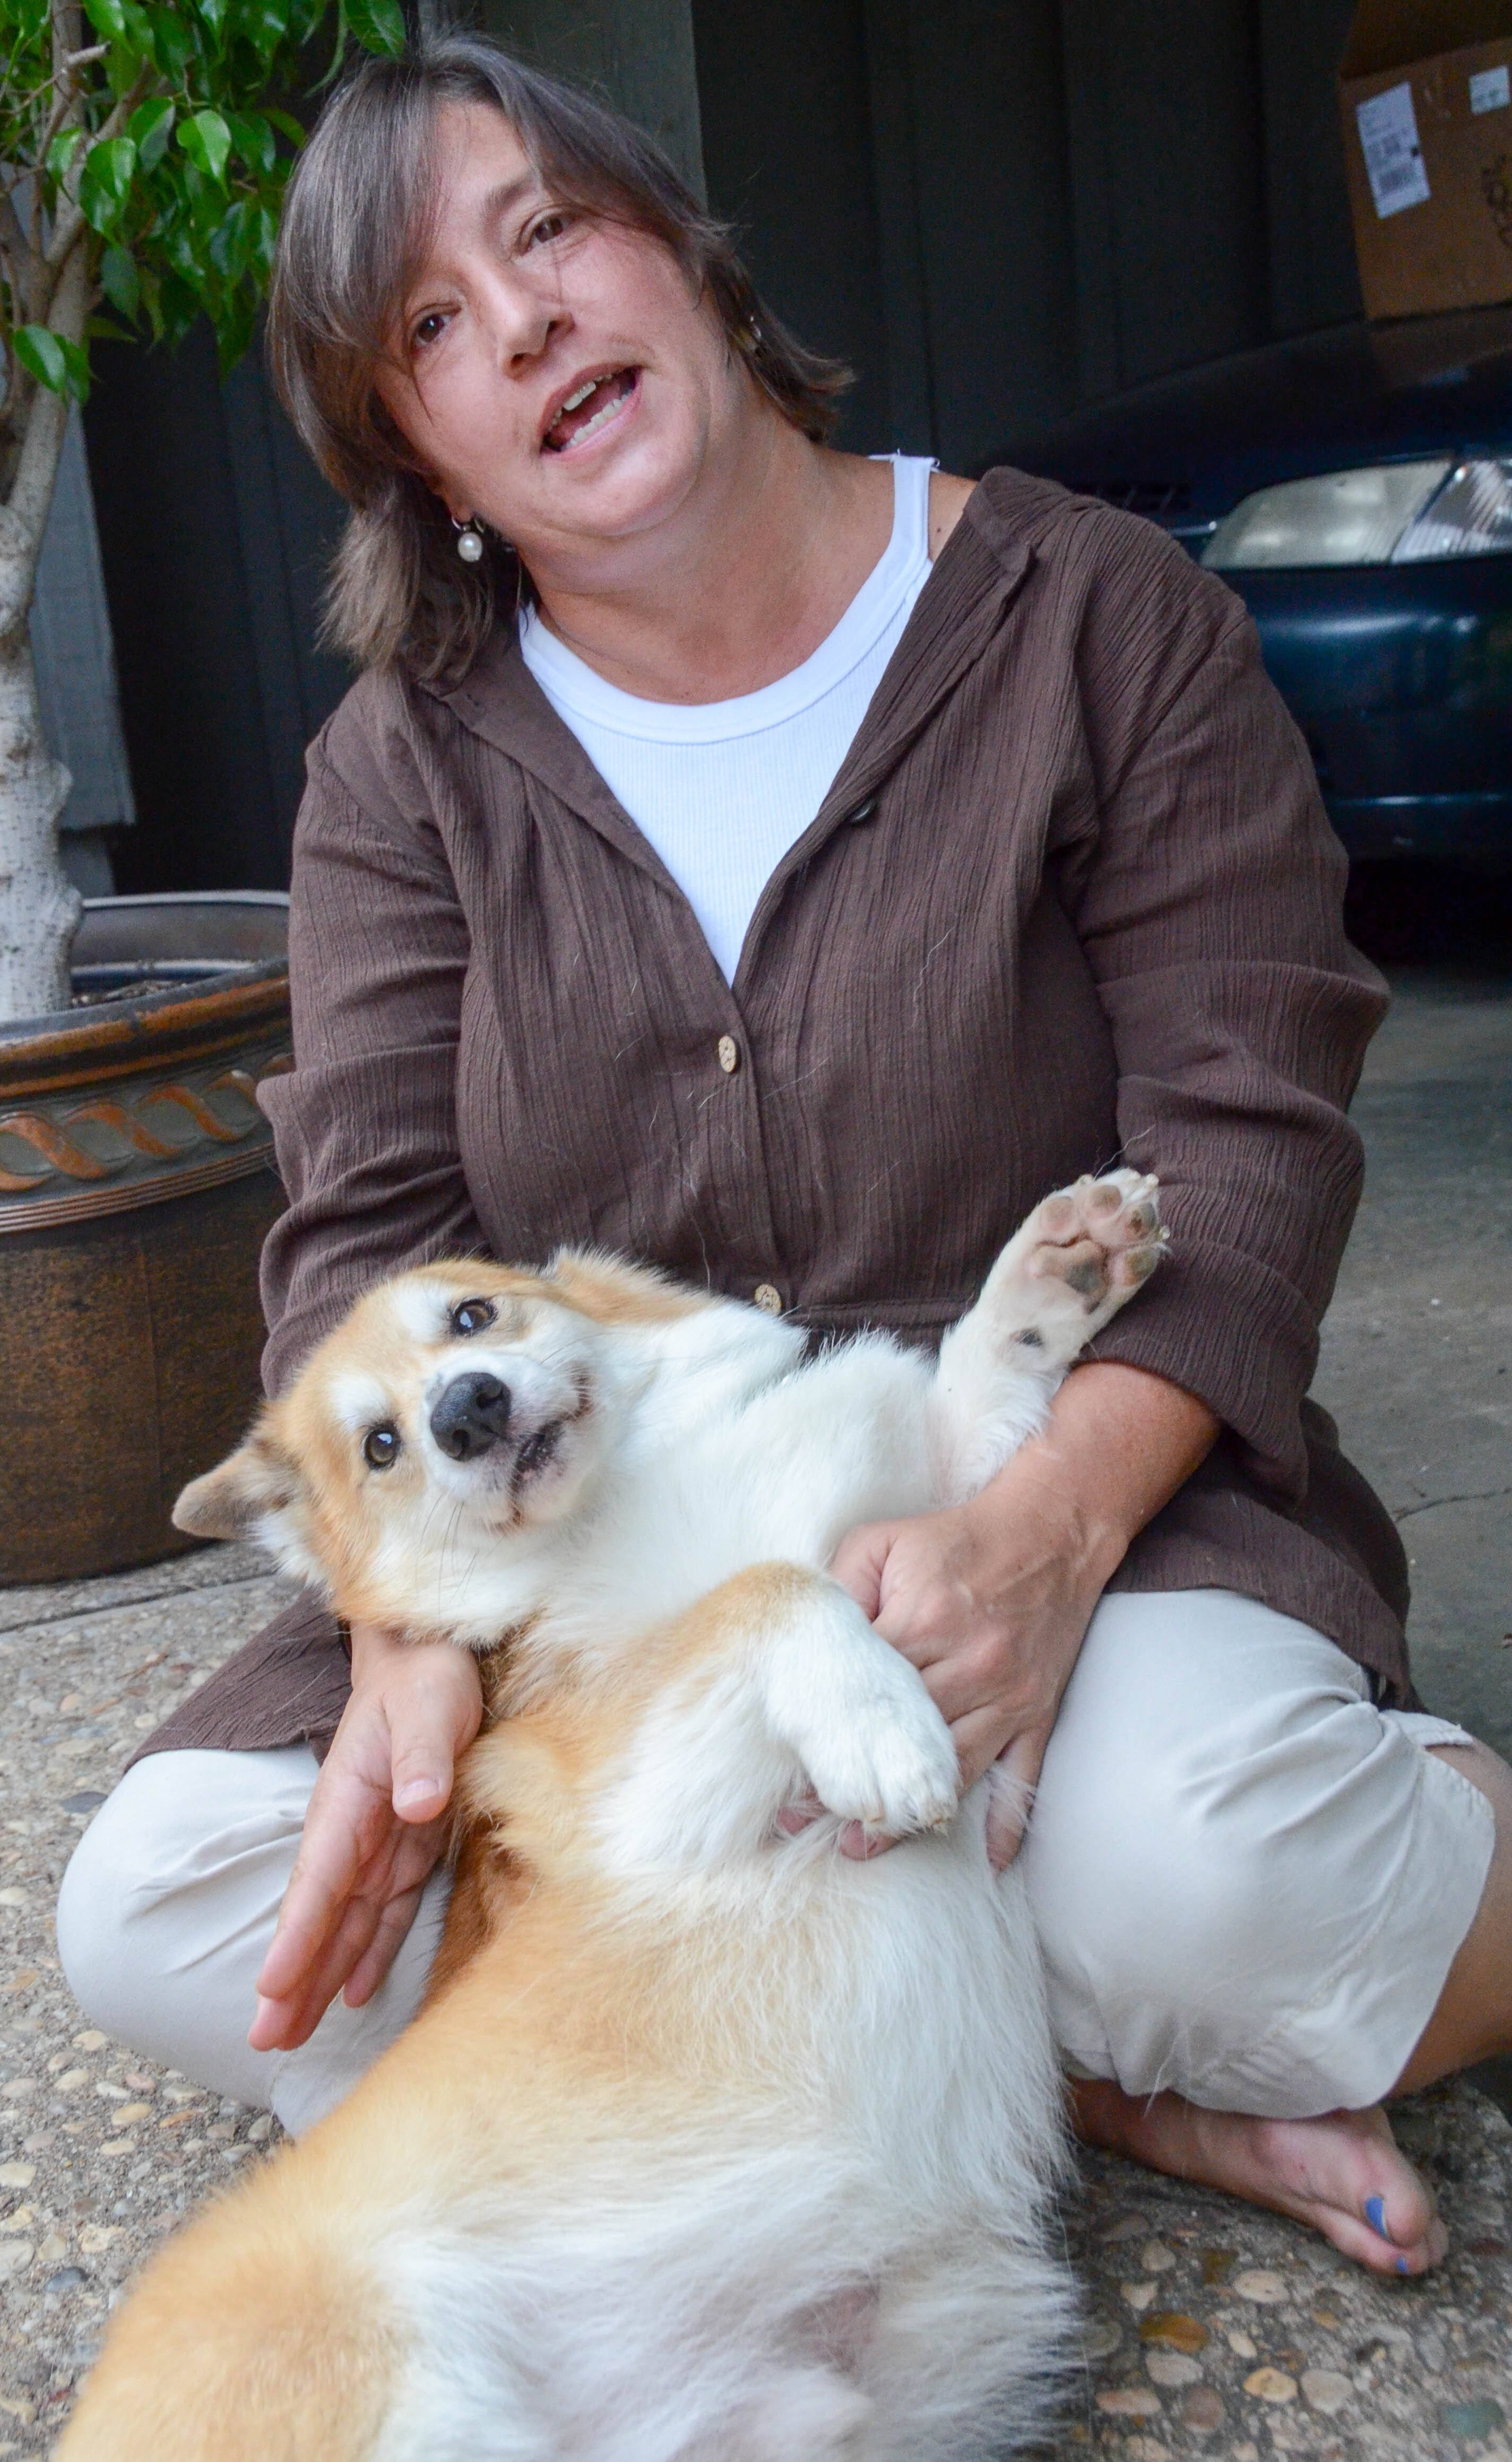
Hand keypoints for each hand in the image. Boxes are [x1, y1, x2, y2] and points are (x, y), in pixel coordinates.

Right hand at [249, 1623, 482, 2051]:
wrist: (432, 1661)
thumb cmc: (427, 1682)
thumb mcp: (430, 1708)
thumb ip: (422, 1755)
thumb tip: (416, 1804)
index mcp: (348, 1801)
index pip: (318, 1881)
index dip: (297, 1937)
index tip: (271, 1989)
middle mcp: (354, 1833)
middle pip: (319, 1916)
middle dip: (291, 1978)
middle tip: (264, 2040)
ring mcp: (378, 1846)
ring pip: (345, 1925)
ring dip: (320, 1978)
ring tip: (290, 2036)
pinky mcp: (409, 1850)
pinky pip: (384, 1913)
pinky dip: (368, 1954)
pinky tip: (353, 1995)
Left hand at [830, 1478, 1110, 1869]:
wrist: (1051, 1529)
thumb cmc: (954, 1539)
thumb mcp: (883, 1543)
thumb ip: (839, 1585)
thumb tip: (804, 1639)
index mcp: (925, 1621)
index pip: (864, 1697)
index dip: (825, 1740)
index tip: (789, 1781)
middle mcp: (971, 1665)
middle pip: (905, 1743)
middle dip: (857, 1787)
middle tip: (808, 1828)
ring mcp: (1009, 1694)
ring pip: (955, 1770)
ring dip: (912, 1816)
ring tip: (865, 1848)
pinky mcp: (1038, 1709)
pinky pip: (1023, 1774)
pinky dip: (1008, 1820)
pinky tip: (988, 1862)